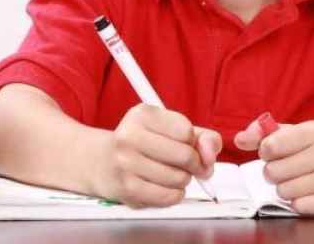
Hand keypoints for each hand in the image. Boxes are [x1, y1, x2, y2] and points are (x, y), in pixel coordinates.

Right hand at [97, 103, 220, 207]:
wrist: (103, 162)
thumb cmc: (145, 144)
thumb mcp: (172, 129)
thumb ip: (203, 138)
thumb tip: (209, 155)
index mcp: (142, 114)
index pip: (186, 131)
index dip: (194, 142)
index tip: (187, 145)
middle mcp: (129, 136)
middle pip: (185, 156)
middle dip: (195, 164)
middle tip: (190, 165)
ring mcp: (125, 163)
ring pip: (179, 179)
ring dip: (184, 180)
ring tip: (173, 174)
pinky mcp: (127, 189)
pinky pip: (169, 197)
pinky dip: (175, 195)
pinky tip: (165, 187)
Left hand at [235, 118, 313, 214]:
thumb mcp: (297, 134)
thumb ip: (264, 134)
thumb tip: (239, 139)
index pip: (270, 146)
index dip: (266, 152)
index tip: (275, 152)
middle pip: (273, 172)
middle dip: (275, 173)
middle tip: (289, 169)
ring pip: (285, 191)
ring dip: (287, 189)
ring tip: (301, 181)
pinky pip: (300, 207)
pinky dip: (300, 203)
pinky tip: (311, 193)